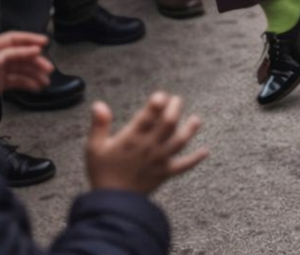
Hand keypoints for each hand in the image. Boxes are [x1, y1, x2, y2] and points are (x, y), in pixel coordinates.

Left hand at [0, 31, 51, 106]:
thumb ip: (9, 55)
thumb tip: (31, 50)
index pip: (14, 39)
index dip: (30, 40)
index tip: (46, 43)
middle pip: (20, 55)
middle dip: (35, 60)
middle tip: (48, 68)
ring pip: (20, 70)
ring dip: (33, 74)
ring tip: (45, 82)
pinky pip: (15, 82)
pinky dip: (26, 84)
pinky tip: (35, 87)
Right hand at [85, 92, 207, 194]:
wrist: (112, 204)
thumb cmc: (102, 173)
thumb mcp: (94, 148)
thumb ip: (99, 125)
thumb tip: (99, 105)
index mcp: (132, 139)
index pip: (148, 116)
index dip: (157, 104)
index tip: (161, 95)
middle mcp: (148, 147)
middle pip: (167, 124)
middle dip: (175, 110)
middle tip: (178, 100)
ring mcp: (159, 160)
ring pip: (179, 141)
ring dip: (190, 130)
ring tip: (196, 120)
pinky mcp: (164, 173)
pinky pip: (183, 166)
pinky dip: (195, 159)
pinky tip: (205, 151)